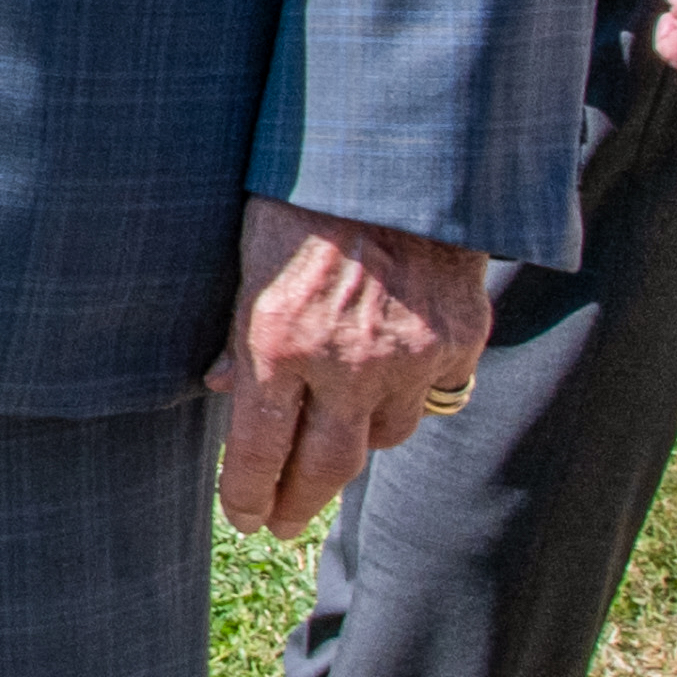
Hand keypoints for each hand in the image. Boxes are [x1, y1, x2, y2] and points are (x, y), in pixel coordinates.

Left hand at [208, 197, 492, 533]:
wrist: (395, 156)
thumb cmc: (302, 201)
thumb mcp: (247, 263)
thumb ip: (236, 337)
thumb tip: (217, 391)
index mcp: (280, 344)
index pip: (259, 451)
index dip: (247, 494)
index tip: (244, 515)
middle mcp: (348, 363)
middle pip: (327, 469)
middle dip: (297, 503)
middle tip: (280, 520)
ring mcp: (410, 357)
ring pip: (386, 436)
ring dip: (358, 442)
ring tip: (334, 439)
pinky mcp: (459, 341)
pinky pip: (434, 394)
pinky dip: (410, 396)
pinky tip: (391, 383)